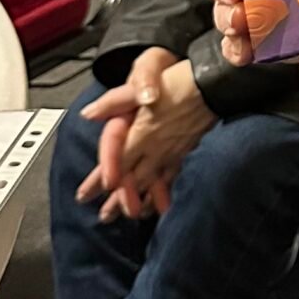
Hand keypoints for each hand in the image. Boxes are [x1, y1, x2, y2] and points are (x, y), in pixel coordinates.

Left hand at [84, 51, 213, 219]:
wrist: (214, 84)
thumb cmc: (179, 81)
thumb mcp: (141, 83)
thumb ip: (114, 101)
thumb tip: (88, 113)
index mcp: (141, 134)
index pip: (115, 164)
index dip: (98, 182)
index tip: (84, 196)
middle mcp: (156, 148)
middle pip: (132, 180)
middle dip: (116, 201)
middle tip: (103, 217)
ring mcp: (173, 152)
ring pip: (152, 183)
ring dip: (139, 201)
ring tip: (131, 216)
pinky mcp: (187, 150)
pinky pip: (172, 177)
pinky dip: (164, 192)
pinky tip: (162, 202)